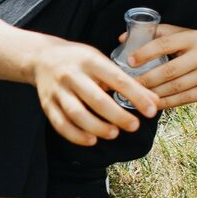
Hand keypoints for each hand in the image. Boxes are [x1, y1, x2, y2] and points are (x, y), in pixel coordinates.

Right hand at [30, 37, 156, 147]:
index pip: (116, 79)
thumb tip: (154, 102)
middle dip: (117, 115)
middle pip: (96, 99)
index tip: (151, 110)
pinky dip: (76, 136)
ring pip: (76, 114)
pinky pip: (61, 124)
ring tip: (114, 133)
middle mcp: (71, 75)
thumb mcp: (102, 62)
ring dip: (97, 127)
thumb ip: (126, 82)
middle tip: (134, 126)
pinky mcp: (47, 105)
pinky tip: (92, 140)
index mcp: (90, 60)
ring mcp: (57, 91)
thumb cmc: (80, 60)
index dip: (136, 96)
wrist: (41, 57)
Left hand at [131, 23, 196, 108]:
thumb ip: (153, 34)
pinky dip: (166, 102)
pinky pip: (184, 99)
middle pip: (169, 70)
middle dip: (146, 79)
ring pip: (175, 87)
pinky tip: (153, 103)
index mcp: (192, 38)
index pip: (164, 44)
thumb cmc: (192, 43)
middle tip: (129, 84)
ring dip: (154, 93)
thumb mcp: (178, 32)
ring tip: (138, 95)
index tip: (129, 61)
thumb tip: (122, 39)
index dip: (145, 53)